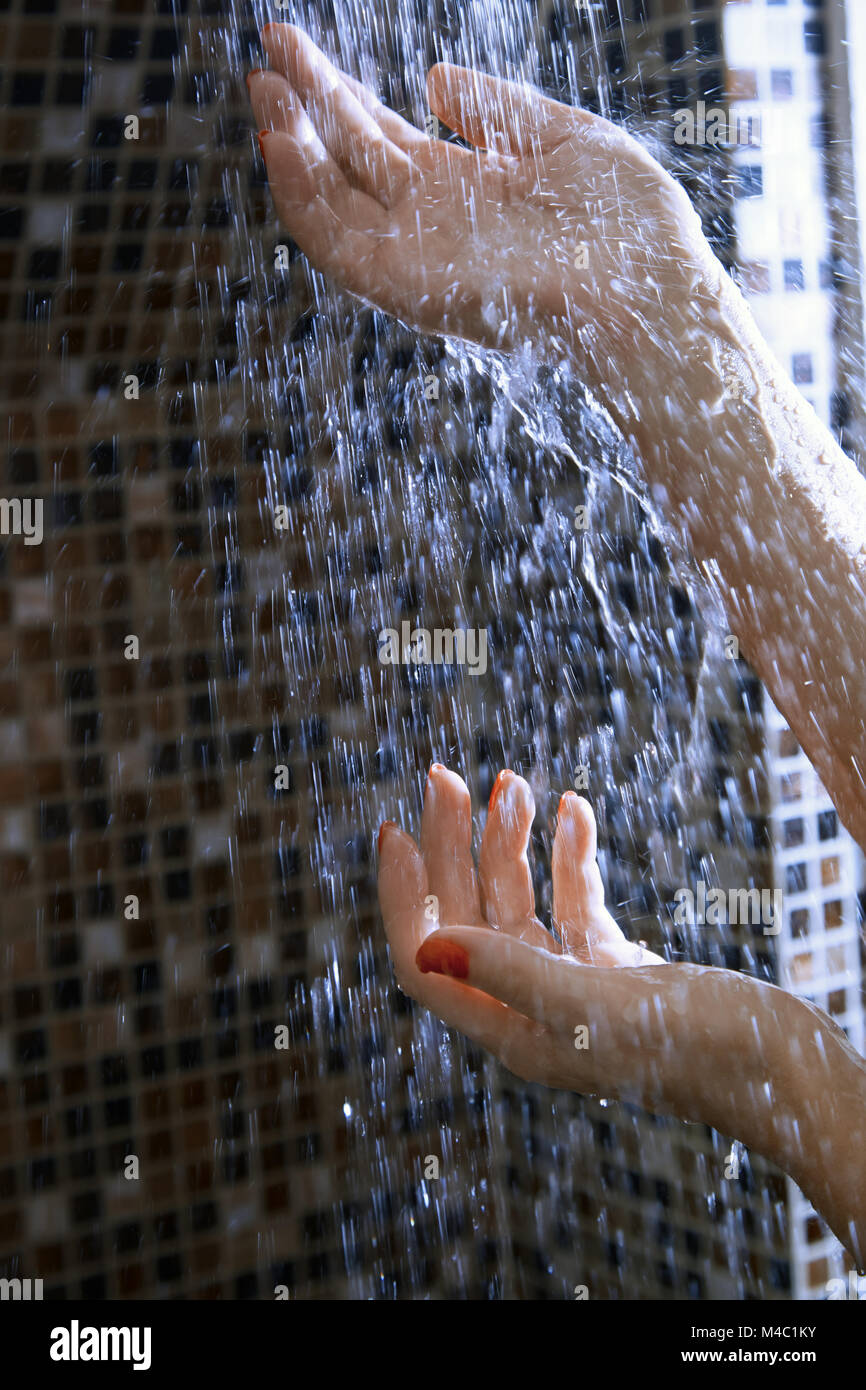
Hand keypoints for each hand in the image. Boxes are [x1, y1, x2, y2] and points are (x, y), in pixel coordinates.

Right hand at [248, 25, 724, 404]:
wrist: (648, 292)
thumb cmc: (628, 225)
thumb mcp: (563, 138)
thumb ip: (497, 108)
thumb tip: (434, 76)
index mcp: (465, 189)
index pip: (383, 138)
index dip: (340, 94)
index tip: (300, 50)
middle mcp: (431, 224)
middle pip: (348, 160)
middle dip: (305, 104)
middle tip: (265, 50)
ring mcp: (416, 255)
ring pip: (332, 199)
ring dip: (290, 142)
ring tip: (261, 82)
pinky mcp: (407, 286)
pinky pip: (336, 244)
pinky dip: (301, 195)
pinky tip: (279, 139)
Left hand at [375, 764, 739, 1111]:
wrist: (790, 1070)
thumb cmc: (698, 1048)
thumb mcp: (595, 1005)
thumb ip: (510, 974)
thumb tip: (425, 947)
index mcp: (512, 1030)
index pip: (425, 960)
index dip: (400, 898)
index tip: (395, 829)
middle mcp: (531, 1009)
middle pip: (466, 917)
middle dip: (453, 846)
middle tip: (444, 776)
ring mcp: (574, 987)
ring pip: (520, 902)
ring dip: (511, 840)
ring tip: (512, 781)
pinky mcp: (616, 969)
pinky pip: (576, 903)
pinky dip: (572, 856)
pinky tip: (573, 809)